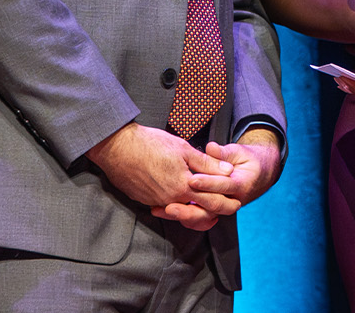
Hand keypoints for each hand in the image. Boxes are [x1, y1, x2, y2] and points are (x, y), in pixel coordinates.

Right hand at [85, 123, 231, 213]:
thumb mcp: (183, 149)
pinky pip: (165, 206)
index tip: (236, 202)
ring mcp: (156, 201)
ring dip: (195, 209)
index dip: (225, 202)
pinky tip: (182, 199)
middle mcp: (170, 199)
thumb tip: (228, 171)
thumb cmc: (150, 144)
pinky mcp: (145, 200)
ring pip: (181, 210)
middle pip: (198, 210)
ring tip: (207, 206)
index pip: (211, 199)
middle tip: (228, 208)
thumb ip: (206, 163)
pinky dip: (177, 205)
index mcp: (183, 186)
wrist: (117, 148)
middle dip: (215, 210)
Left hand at [156, 127, 284, 230]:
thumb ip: (223, 152)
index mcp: (241, 185)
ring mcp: (222, 207)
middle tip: (170, 205)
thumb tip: (211, 148)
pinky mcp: (212, 210)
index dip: (208, 183)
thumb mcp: (239, 152)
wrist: (258, 175)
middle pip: (211, 209)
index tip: (192, 179)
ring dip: (182, 215)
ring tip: (162, 210)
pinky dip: (182, 217)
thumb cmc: (248, 161)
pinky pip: (197, 219)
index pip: (224, 186)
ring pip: (202, 218)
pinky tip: (165, 211)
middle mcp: (232, 200)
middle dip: (189, 209)